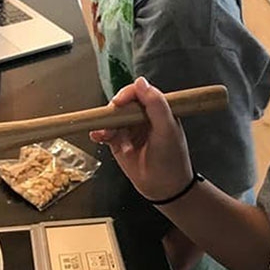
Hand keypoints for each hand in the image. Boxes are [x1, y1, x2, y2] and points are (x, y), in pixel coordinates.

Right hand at [90, 77, 193, 201]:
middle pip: (122, 103)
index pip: (139, 92)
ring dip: (106, 123)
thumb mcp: (167, 129)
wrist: (165, 188)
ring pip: (112, 118)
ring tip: (108, 135)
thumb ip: (155, 104)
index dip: (127, 94)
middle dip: (114, 110)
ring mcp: (129, 130)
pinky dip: (99, 133)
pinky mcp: (118, 143)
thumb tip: (140, 81)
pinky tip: (97, 136)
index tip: (119, 103)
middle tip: (112, 120)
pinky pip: (105, 133)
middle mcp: (142, 117)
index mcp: (157, 109)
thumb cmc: (172, 158)